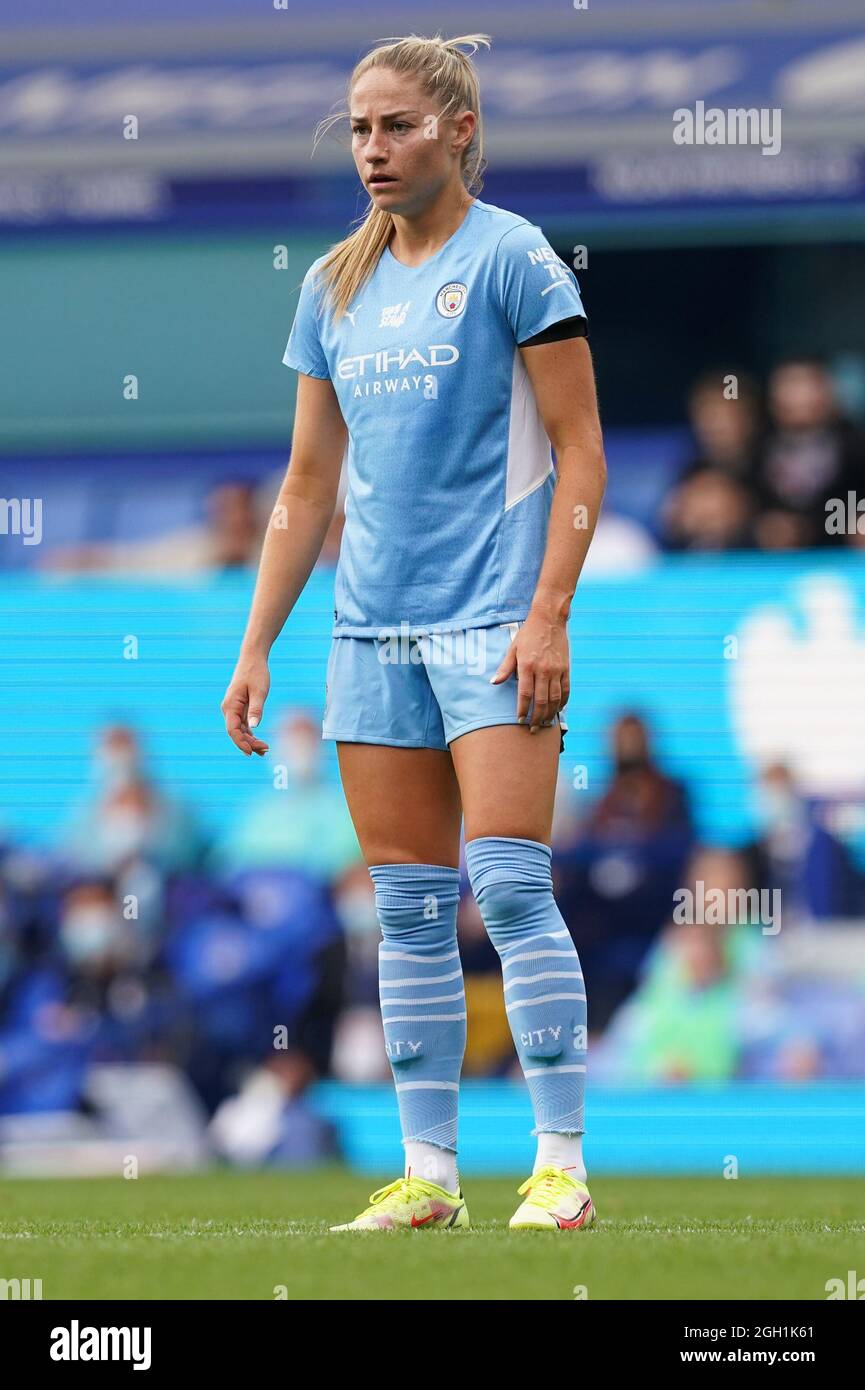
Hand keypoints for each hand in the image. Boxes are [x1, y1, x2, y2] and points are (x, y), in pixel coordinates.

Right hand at [221, 654, 270, 756]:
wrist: (253, 658)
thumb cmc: (256, 673)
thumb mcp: (259, 691)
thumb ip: (256, 709)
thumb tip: (254, 726)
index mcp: (231, 705)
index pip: (233, 730)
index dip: (241, 743)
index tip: (251, 752)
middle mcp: (229, 709)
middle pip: (236, 732)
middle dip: (249, 744)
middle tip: (265, 750)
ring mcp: (234, 709)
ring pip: (240, 730)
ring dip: (250, 740)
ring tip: (265, 749)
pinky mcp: (240, 708)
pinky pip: (243, 725)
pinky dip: (251, 733)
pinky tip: (259, 741)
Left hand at [490, 611, 569, 731]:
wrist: (549, 620)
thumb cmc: (528, 634)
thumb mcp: (513, 649)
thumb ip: (505, 668)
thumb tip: (493, 683)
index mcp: (527, 665)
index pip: (525, 694)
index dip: (523, 710)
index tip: (520, 720)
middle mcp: (543, 670)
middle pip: (541, 700)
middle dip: (536, 718)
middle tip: (532, 729)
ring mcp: (557, 670)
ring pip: (555, 698)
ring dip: (549, 714)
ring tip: (544, 724)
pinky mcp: (566, 669)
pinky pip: (566, 690)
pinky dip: (562, 702)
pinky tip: (558, 710)